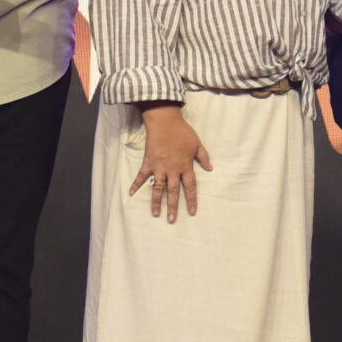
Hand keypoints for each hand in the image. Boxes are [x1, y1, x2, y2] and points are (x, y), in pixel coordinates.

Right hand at [130, 104, 211, 221]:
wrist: (165, 121)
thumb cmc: (182, 132)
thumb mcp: (197, 144)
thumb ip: (203, 157)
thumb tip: (210, 169)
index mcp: (185, 166)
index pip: (190, 187)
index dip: (191, 200)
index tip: (192, 212)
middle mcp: (172, 170)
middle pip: (173, 192)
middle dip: (173, 207)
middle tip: (172, 220)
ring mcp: (159, 167)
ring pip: (158, 188)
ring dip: (156, 202)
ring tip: (156, 214)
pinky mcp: (149, 162)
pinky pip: (141, 176)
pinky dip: (136, 184)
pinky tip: (131, 194)